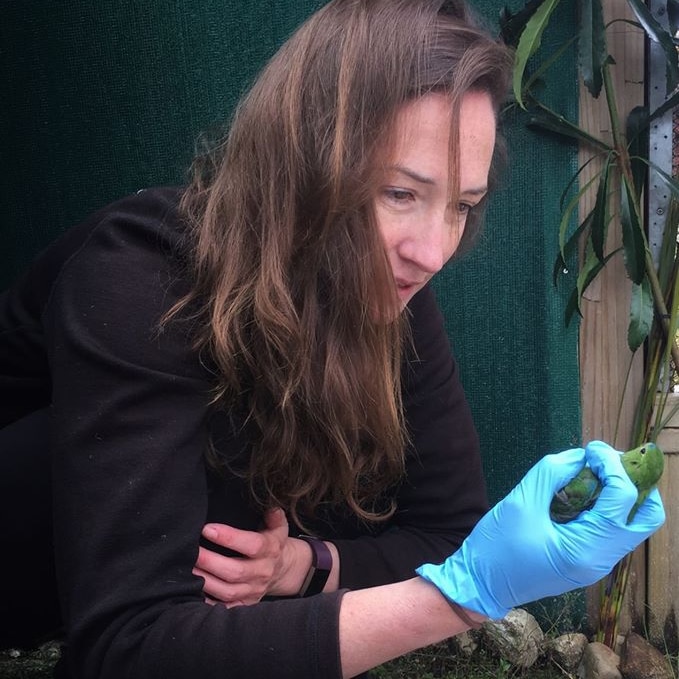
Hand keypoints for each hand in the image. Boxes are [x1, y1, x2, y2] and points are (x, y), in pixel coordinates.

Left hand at [194, 508, 291, 606]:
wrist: (284, 569)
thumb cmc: (273, 543)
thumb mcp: (278, 527)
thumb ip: (274, 516)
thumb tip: (270, 506)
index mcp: (270, 550)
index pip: (252, 545)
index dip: (229, 538)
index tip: (207, 529)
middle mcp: (263, 572)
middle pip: (235, 571)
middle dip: (210, 561)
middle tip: (191, 551)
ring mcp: (254, 590)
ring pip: (227, 591)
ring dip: (205, 581)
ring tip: (188, 569)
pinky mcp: (245, 604)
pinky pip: (225, 607)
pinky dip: (208, 602)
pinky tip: (194, 591)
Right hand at [416, 440, 664, 619]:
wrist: (480, 584)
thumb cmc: (496, 547)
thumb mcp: (521, 503)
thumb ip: (552, 473)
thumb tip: (579, 456)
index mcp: (587, 548)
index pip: (622, 498)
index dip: (612, 465)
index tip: (590, 448)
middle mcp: (601, 560)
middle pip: (645, 516)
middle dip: (632, 481)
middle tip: (604, 461)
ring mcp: (597, 563)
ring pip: (632, 522)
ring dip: (620, 492)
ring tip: (593, 471)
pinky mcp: (587, 560)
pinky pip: (612, 528)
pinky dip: (606, 504)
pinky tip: (582, 490)